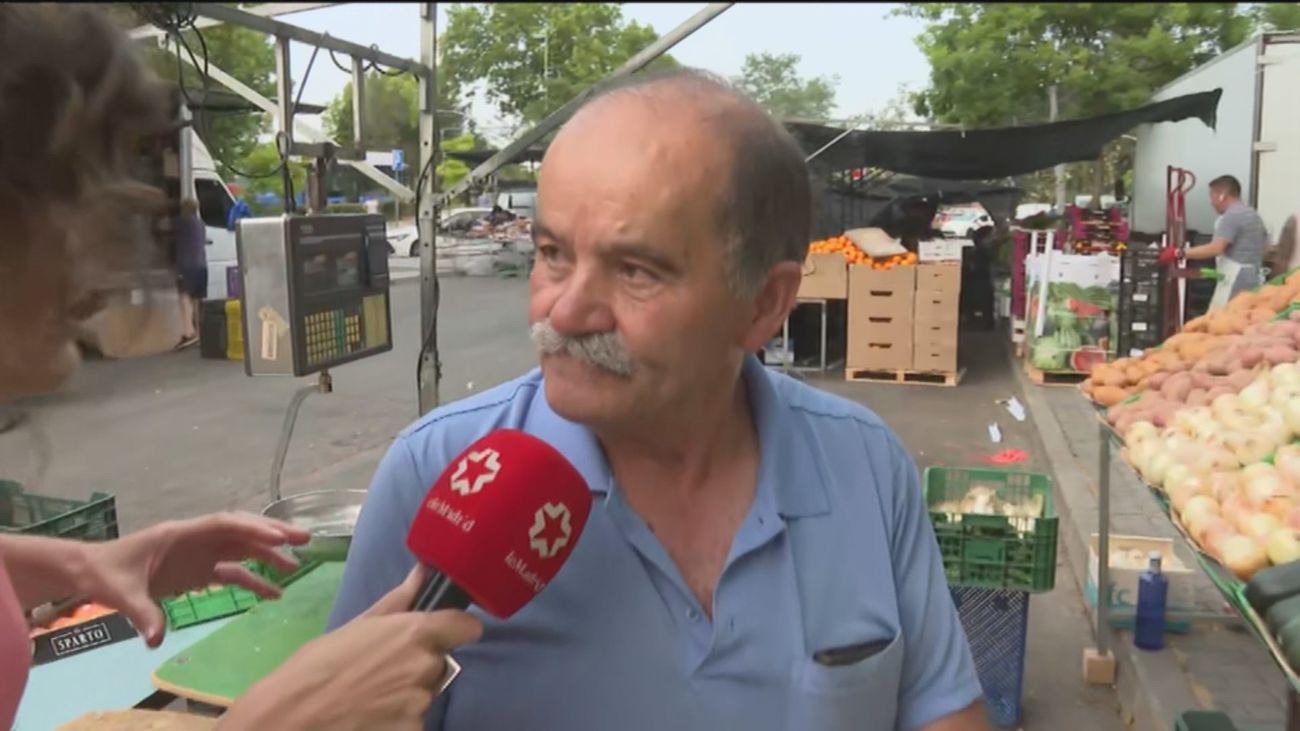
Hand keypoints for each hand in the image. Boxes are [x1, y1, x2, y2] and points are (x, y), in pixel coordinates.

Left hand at [77, 512, 309, 645]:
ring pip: (242, 549)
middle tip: (304, 538)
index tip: (279, 537)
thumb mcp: (122, 593)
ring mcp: (200, 554)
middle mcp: (197, 539)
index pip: (224, 524)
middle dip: (272, 533)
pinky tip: (274, 594)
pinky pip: (233, 572)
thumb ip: (143, 613)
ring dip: (269, 556)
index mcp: (181, 534)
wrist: (93, 572)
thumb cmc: (107, 574)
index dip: (253, 528)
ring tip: (296, 568)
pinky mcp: (199, 571)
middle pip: (241, 531)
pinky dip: (254, 581)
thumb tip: (155, 640)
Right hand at [219, 566, 483, 730]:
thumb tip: (424, 571)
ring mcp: (420, 703)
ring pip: (425, 691)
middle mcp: (425, 667)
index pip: (467, 627)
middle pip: (439, 660)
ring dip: (407, 691)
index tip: (443, 632)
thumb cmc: (317, 665)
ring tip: (370, 694)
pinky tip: (369, 715)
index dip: (456, 628)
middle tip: (382, 668)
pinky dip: (398, 718)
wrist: (291, 717)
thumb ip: (398, 601)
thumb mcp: (356, 625)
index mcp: (416, 633)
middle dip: (418, 662)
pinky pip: (413, 720)